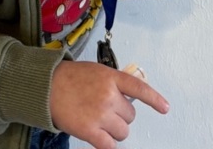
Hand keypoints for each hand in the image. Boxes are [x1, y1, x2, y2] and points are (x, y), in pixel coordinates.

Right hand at [50, 60, 168, 148]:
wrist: (47, 86)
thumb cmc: (70, 78)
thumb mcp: (96, 72)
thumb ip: (113, 83)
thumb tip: (128, 98)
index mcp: (111, 78)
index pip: (138, 88)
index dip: (154, 99)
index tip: (165, 108)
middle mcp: (109, 95)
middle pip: (130, 116)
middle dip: (120, 116)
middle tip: (104, 110)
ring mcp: (100, 114)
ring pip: (122, 132)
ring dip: (113, 130)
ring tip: (98, 121)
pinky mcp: (91, 131)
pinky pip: (110, 145)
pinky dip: (107, 144)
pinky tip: (101, 139)